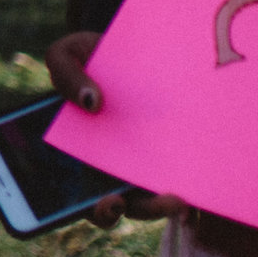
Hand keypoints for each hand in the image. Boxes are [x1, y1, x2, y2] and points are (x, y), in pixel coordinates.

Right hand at [44, 26, 166, 221]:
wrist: (137, 45)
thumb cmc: (94, 54)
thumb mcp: (66, 54)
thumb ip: (64, 74)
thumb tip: (91, 102)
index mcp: (79, 152)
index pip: (79, 195)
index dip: (94, 207)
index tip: (107, 202)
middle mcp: (109, 165)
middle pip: (114, 204)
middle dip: (127, 211)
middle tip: (137, 203)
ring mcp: (142, 161)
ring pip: (147, 199)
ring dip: (158, 206)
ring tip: (176, 199)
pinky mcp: (171, 151)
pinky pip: (176, 177)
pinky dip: (183, 186)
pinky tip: (194, 185)